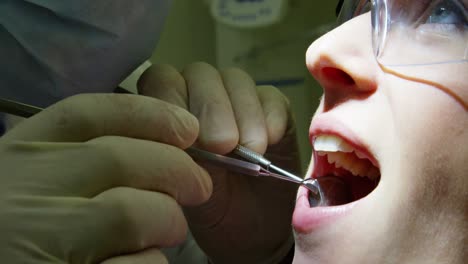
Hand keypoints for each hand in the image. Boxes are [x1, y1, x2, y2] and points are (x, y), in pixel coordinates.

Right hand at [0, 94, 211, 263]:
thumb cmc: (18, 231)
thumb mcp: (30, 185)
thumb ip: (75, 163)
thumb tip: (164, 146)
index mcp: (12, 157)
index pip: (86, 114)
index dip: (149, 115)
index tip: (188, 128)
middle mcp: (17, 193)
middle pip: (119, 159)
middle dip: (177, 169)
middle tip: (199, 186)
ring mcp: (32, 241)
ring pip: (132, 212)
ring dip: (168, 220)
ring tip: (171, 230)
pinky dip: (151, 263)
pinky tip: (143, 262)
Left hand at [138, 62, 299, 263]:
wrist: (251, 230)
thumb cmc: (210, 208)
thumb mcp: (181, 185)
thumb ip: (173, 152)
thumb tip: (178, 133)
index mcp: (169, 111)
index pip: (160, 79)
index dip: (171, 101)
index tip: (185, 141)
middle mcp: (201, 96)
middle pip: (200, 73)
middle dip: (212, 108)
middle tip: (222, 146)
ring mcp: (239, 99)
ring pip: (236, 79)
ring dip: (244, 113)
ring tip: (250, 150)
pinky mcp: (273, 109)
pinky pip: (272, 97)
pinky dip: (270, 117)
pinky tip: (269, 142)